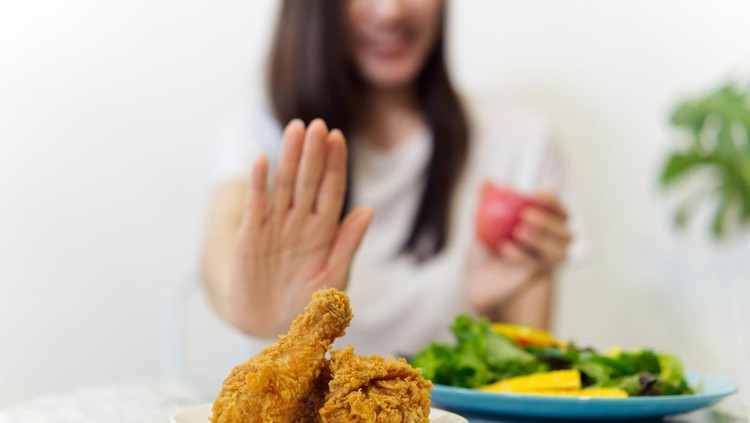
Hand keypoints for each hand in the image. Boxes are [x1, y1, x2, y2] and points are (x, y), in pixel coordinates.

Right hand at [228, 119, 372, 336]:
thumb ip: (348, 244)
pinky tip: (262, 161)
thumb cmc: (307, 304)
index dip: (335, 165)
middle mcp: (301, 221)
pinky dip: (259, 184)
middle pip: (308, 180)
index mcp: (324, 230)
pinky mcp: (252, 235)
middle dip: (313, 153)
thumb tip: (367, 210)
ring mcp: (276, 226)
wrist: (270, 325)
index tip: (337, 138)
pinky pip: (256, 205)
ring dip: (288, 157)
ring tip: (294, 129)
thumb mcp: (333, 278)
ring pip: (284, 185)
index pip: (331, 190)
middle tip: (317, 124)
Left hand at [466, 192, 570, 313]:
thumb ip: (486, 200)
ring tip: (518, 231)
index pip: (559, 210)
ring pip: (559, 251)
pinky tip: (505, 247)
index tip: (538, 194)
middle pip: (565, 232)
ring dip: (540, 239)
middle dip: (548, 221)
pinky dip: (522, 255)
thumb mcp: (483, 221)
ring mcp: (547, 262)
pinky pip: (536, 265)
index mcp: (546, 223)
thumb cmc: (487, 245)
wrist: (478, 278)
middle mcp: (553, 243)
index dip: (553, 202)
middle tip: (526, 215)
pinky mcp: (535, 277)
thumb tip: (485, 180)